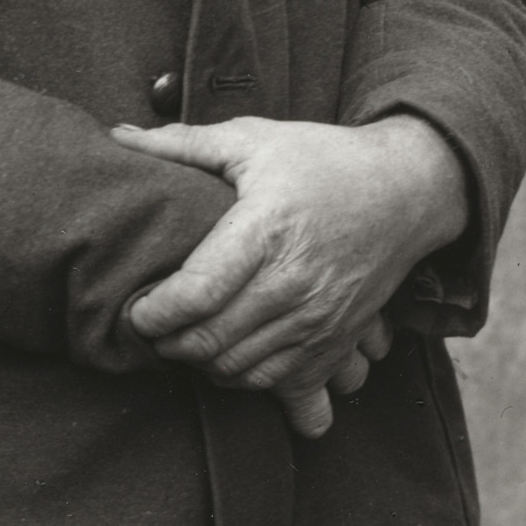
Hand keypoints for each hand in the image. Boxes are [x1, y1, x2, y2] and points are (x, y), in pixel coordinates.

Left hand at [111, 114, 467, 436]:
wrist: (406, 191)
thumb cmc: (323, 160)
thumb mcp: (253, 139)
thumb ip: (184, 144)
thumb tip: (119, 137)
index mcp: (264, 231)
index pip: (195, 295)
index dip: (153, 313)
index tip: (135, 309)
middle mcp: (292, 284)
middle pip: (211, 341)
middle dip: (169, 344)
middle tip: (154, 326)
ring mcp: (317, 321)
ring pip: (242, 372)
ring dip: (204, 366)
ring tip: (187, 339)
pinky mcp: (336, 343)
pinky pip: (286, 388)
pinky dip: (251, 384)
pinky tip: (234, 363)